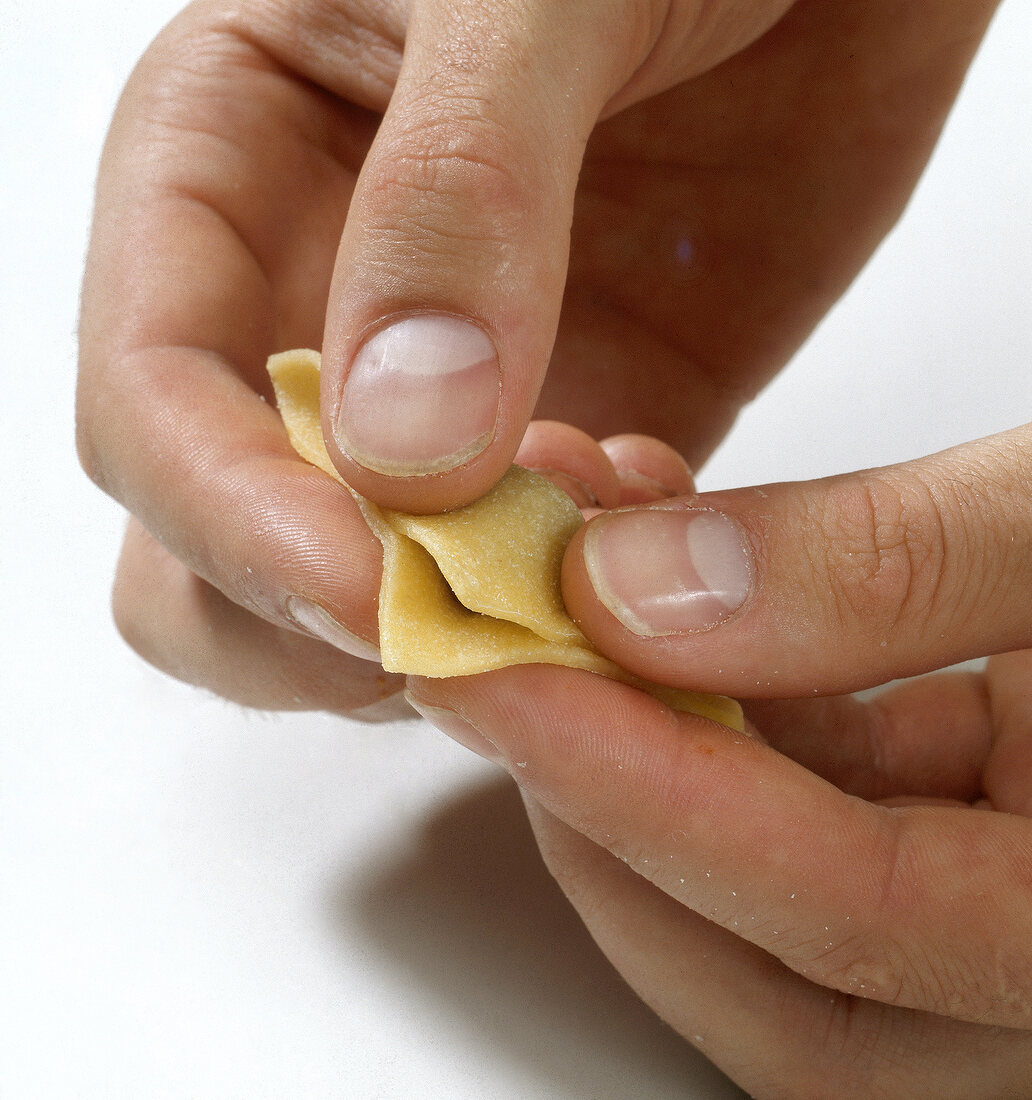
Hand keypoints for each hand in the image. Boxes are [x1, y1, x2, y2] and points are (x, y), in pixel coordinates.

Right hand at [76, 0, 1000, 705]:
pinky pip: (517, 580)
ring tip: (580, 554)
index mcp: (228, 169)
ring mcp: (435, 394)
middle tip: (454, 624)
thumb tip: (394, 443)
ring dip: (449, 629)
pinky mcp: (562, 436)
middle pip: (205, 545)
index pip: (150, 402)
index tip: (370, 592)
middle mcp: (309, 303)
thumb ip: (452, 201)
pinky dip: (566, 608)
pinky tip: (649, 522)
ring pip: (350, 592)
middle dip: (308, 618)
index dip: (234, 521)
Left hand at [408, 431, 1031, 1094]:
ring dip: (651, 735)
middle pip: (786, 974)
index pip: (850, 921)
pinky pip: (816, 794)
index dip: (656, 799)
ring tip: (567, 584)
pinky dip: (720, 693)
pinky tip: (656, 573)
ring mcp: (1009, 899)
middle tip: (504, 673)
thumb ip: (895, 566)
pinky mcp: (972, 815)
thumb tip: (644, 591)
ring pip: (780, 884)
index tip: (510, 679)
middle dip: (615, 818)